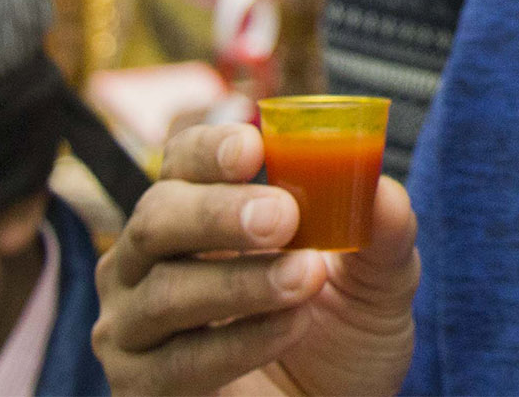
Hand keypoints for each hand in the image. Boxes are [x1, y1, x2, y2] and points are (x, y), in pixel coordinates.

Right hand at [95, 122, 417, 396]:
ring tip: (306, 278)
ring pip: (164, 292)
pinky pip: (177, 362)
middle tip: (283, 216)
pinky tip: (291, 327)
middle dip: (219, 213)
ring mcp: (135, 326)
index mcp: (197, 211)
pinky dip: (238, 342)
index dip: (209, 149)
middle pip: (156, 219)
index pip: (182, 161)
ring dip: (240, 282)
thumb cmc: (343, 335)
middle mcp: (149, 262)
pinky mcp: (140, 386)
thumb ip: (384, 233)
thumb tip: (383, 190)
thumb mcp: (378, 280)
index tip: (255, 146)